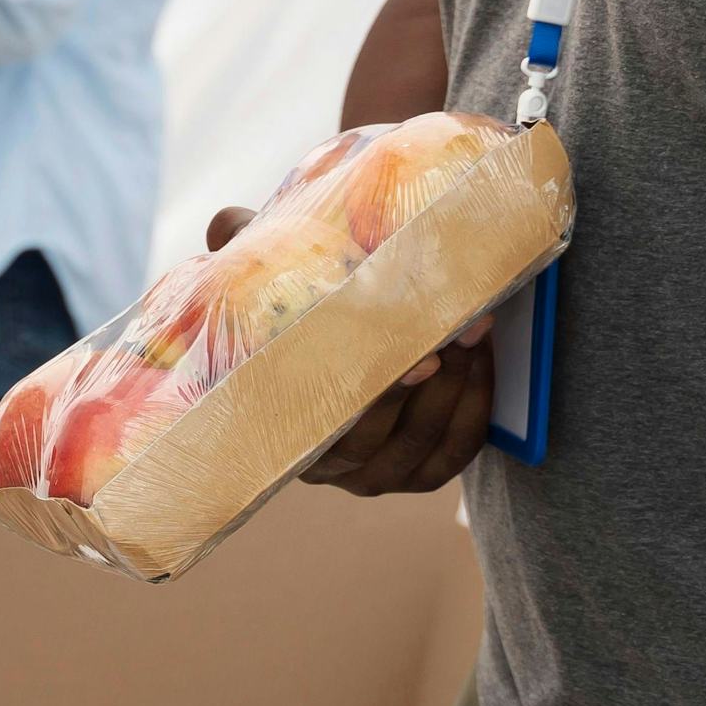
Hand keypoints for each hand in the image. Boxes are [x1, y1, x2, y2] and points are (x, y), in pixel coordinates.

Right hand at [202, 203, 497, 493]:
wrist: (332, 339)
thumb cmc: (296, 308)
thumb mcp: (266, 278)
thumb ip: (242, 250)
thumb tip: (224, 230)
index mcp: (285, 427)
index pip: (335, 423)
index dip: (379, 396)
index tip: (414, 356)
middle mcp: (330, 466)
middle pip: (390, 436)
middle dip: (435, 381)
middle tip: (458, 330)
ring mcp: (377, 475)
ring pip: (428, 442)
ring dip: (462, 387)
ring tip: (475, 331)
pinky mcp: (419, 474)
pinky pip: (457, 450)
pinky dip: (476, 406)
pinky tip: (481, 359)